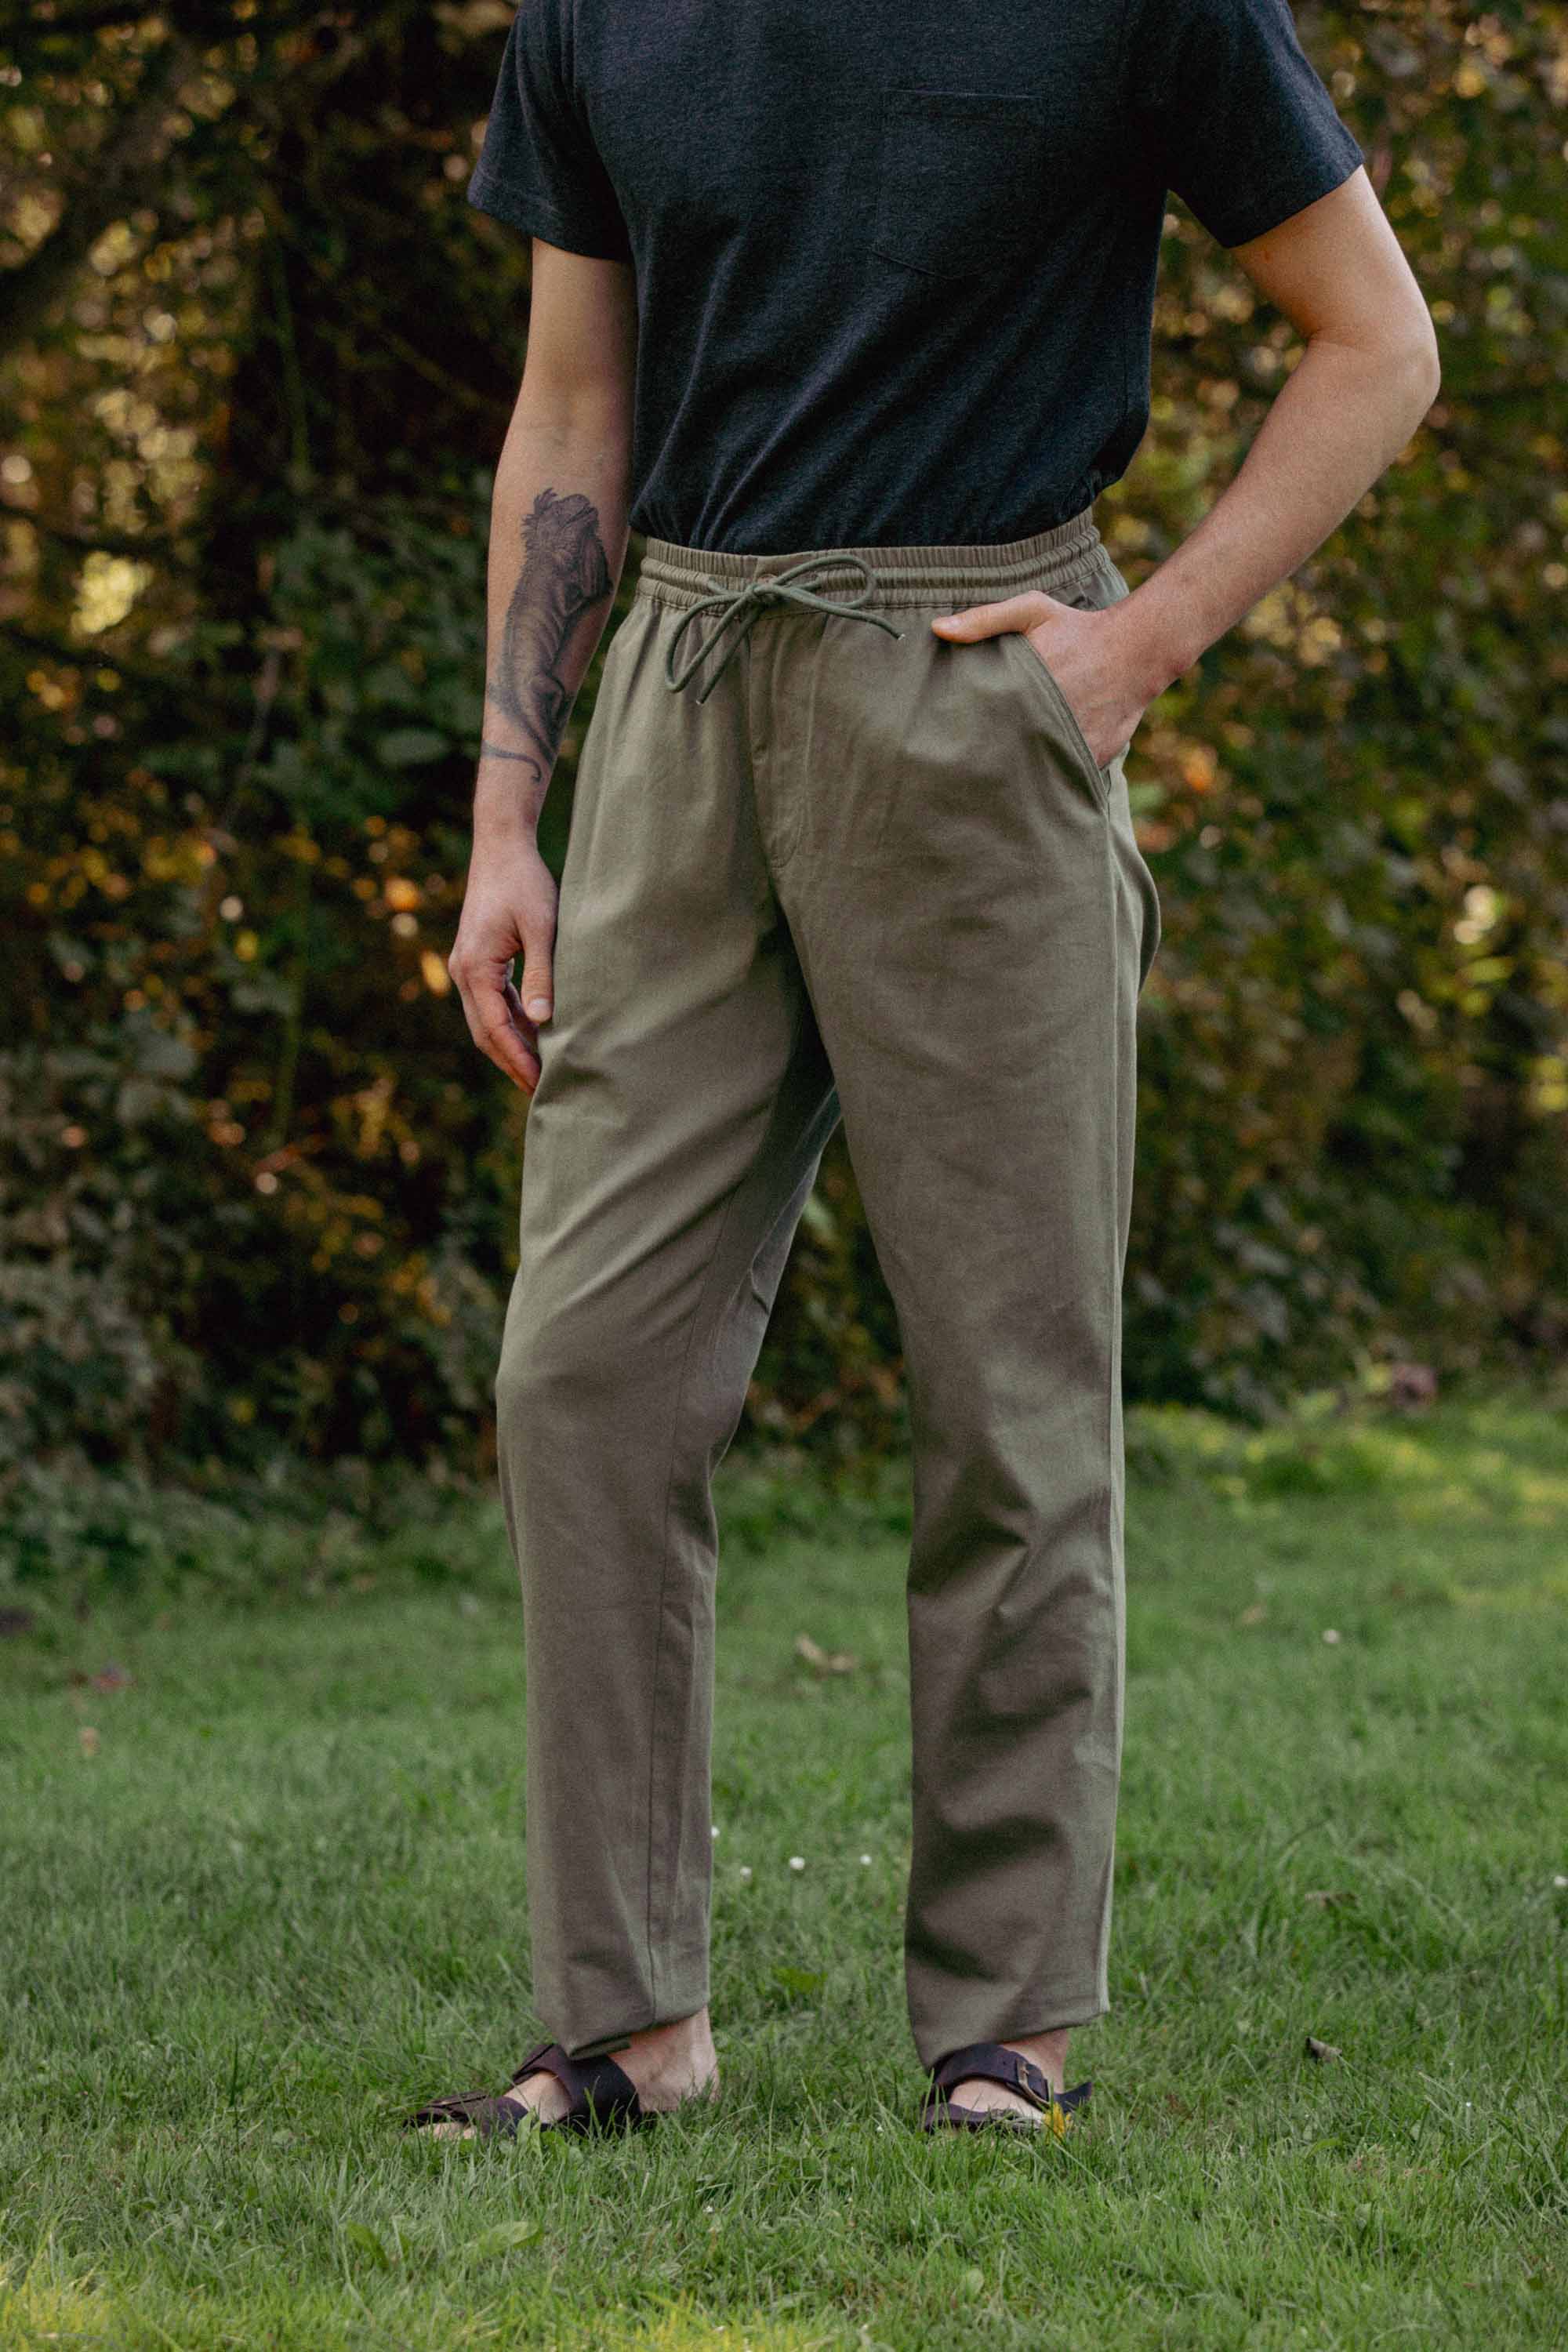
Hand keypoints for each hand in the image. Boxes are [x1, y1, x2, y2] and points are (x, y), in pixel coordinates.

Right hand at [447, 828, 558, 1094]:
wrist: (502, 847)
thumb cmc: (525, 882)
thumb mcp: (542, 929)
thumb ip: (541, 976)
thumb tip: (542, 1022)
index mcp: (475, 967)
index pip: (495, 1028)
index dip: (517, 1059)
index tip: (540, 1084)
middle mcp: (463, 971)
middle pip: (484, 1033)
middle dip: (511, 1062)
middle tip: (541, 1091)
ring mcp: (467, 966)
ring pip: (486, 1020)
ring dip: (510, 1045)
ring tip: (541, 1070)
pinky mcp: (477, 960)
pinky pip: (491, 1002)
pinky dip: (510, 1022)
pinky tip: (535, 1035)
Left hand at [931, 590, 1151, 770]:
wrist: (1137, 649)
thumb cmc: (1078, 629)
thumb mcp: (1031, 612)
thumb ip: (984, 620)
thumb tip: (937, 629)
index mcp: (1023, 692)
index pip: (982, 724)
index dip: (966, 734)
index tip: (953, 738)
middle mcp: (1046, 722)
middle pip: (1004, 753)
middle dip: (989, 758)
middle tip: (970, 766)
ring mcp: (1071, 744)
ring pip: (1034, 770)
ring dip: (1020, 773)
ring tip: (999, 780)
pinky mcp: (1092, 759)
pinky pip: (1065, 776)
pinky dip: (1053, 776)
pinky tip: (1037, 779)